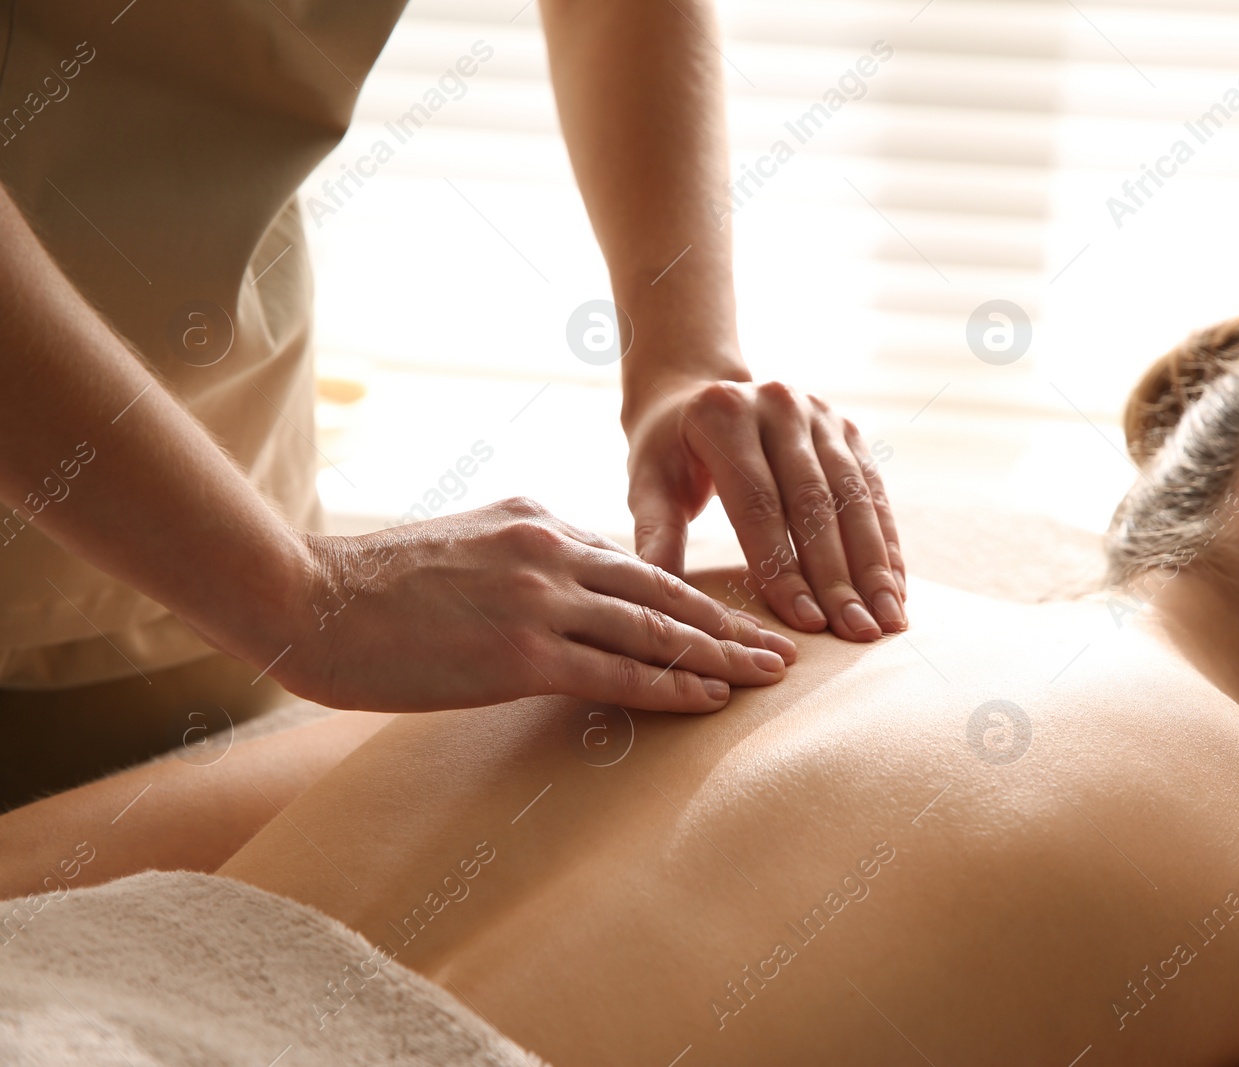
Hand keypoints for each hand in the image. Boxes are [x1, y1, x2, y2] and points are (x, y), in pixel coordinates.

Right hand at [260, 497, 796, 712]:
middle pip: (664, 592)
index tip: (735, 618)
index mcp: (538, 520)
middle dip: (730, 624)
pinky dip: (671, 687)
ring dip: (720, 657)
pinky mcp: (521, 653)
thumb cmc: (373, 582)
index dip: (693, 596)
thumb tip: (575, 582)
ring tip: (768, 676)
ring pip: (654, 631)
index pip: (636, 564)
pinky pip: (617, 673)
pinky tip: (711, 699)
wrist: (307, 597)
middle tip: (783, 648)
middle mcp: (552, 551)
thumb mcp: (466, 541)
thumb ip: (526, 555)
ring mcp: (540, 600)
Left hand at [624, 378, 906, 640]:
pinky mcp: (847, 428)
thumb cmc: (669, 451)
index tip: (807, 622)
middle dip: (838, 575)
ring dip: (873, 564)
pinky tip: (894, 587)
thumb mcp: (649, 486)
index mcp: (723, 415)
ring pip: (853, 497)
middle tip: (856, 633)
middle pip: (813, 501)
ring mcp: (819, 413)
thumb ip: (656, 540)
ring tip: (886, 619)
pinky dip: (886, 541)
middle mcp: (778, 404)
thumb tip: (663, 607)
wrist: (698, 392)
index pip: (759, 502)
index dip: (784, 566)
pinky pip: (872, 490)